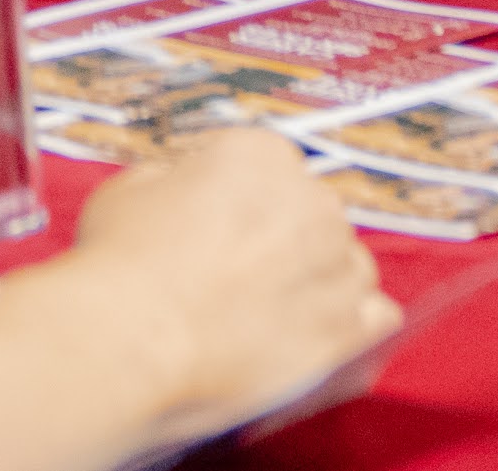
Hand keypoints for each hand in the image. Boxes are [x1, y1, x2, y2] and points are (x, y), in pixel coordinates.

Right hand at [46, 129, 398, 445]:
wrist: (131, 343)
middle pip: (312, 213)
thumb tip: (192, 191)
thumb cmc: (120, 264)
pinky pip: (377, 317)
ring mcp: (336, 267)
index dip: (235, 199)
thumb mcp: (131, 187)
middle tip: (235, 275)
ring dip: (320, 281)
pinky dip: (354, 324)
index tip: (213, 227)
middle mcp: (313, 201)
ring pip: (348, 264)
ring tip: (270, 314)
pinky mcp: (347, 333)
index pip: (266, 166)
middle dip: (283, 239)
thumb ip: (178, 179)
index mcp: (261, 154)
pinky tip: (316, 335)